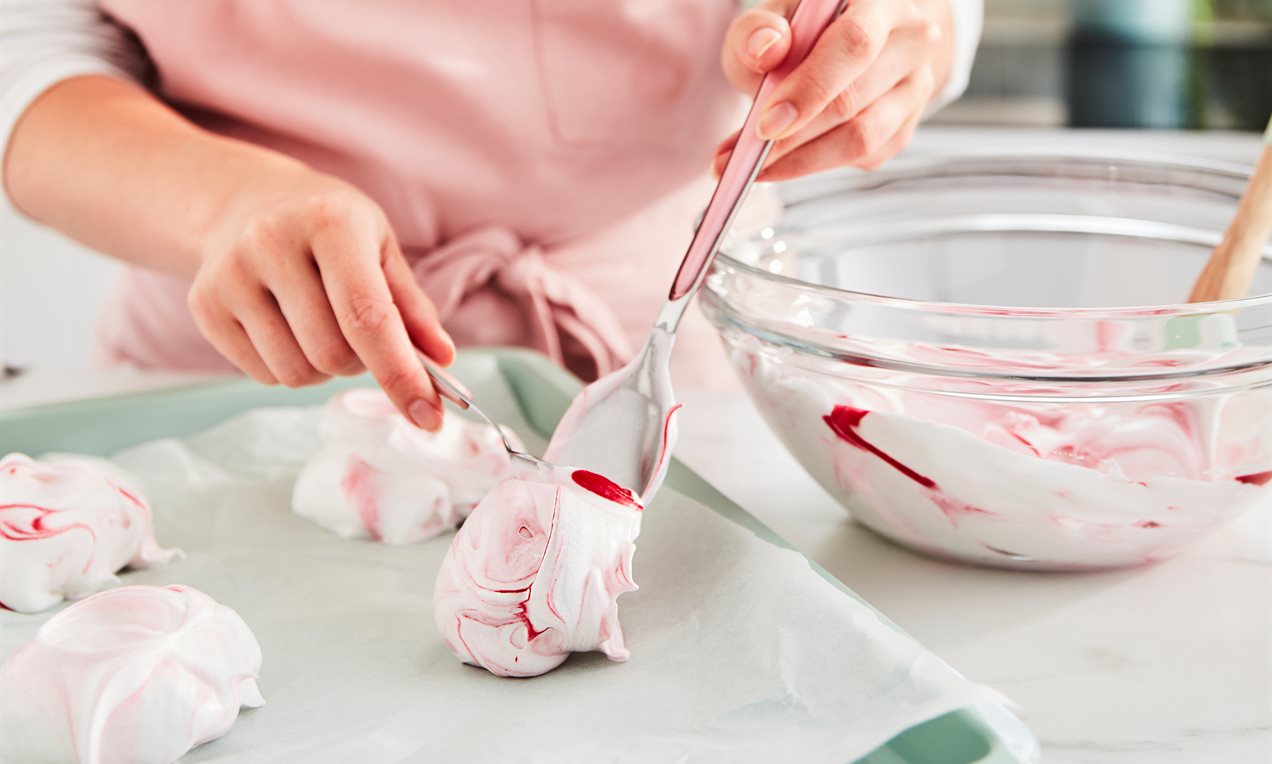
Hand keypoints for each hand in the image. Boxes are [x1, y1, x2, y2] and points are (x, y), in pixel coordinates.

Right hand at [188, 168, 453, 429]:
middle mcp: (271, 242)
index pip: (368, 317)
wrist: (245, 203)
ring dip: (323, 369)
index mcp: (330, 222)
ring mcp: (229, 274)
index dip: (401, 374)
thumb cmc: (329, 230)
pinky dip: (288, 367)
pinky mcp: (203, 305)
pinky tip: (286, 327)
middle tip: (360, 339)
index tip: (427, 417)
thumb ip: (412, 307)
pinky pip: (263, 375)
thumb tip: (440, 360)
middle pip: (331, 354)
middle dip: (359, 364)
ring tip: (321, 327)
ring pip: (295, 373)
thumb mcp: (380, 248)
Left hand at [716, 0, 954, 179]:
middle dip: (793, 136)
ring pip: (861, 138)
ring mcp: (915, 87)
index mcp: (880, 1)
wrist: (848, 42)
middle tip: (746, 154)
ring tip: (754, 166)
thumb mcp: (774, 16)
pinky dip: (813, 165)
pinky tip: (781, 162)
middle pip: (854, 100)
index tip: (765, 124)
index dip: (809, 89)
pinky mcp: (904, 126)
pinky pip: (861, 157)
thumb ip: (759, 28)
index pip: (854, 45)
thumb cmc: (805, 27)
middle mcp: (911, 41)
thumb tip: (766, 49)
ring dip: (801, 160)